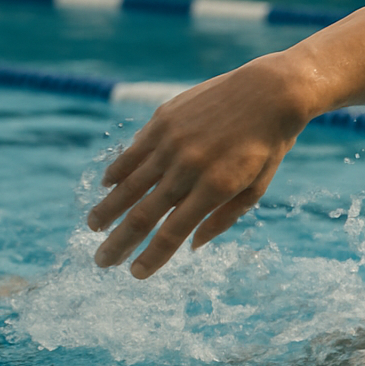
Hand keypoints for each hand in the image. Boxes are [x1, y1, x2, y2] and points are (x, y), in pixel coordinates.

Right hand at [86, 56, 314, 277]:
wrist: (270, 91)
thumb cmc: (268, 144)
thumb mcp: (257, 186)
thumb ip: (224, 218)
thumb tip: (191, 246)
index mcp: (215, 188)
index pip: (172, 233)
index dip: (151, 257)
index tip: (136, 274)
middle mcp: (189, 167)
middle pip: (142, 215)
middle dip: (119, 242)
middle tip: (102, 261)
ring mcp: (172, 142)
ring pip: (128, 185)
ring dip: (106, 210)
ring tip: (94, 227)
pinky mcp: (163, 120)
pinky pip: (132, 152)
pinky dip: (116, 172)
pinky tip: (106, 187)